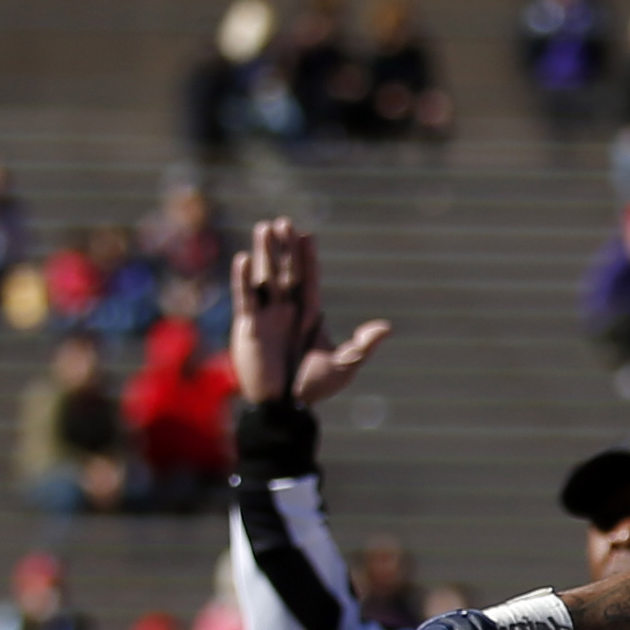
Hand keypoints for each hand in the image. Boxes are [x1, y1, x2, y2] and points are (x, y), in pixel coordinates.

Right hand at [230, 217, 391, 409]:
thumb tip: (386, 328)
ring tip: (263, 228)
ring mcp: (267, 315)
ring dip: (264, 254)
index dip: (307, 257)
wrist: (284, 407)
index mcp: (309, 313)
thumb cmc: (313, 387)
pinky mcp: (248, 326)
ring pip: (265, 277)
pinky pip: (245, 297)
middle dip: (285, 247)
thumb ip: (362, 345)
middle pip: (286, 270)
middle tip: (283, 221)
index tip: (307, 234)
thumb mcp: (343, 365)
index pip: (309, 278)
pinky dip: (243, 279)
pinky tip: (243, 259)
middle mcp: (287, 309)